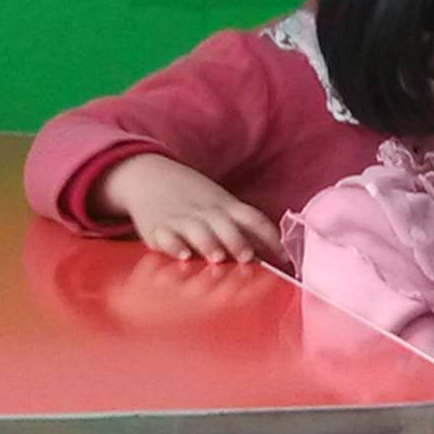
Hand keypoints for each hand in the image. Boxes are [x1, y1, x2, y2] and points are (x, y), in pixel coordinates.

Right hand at [100, 155, 279, 262]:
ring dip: (208, 243)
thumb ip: (245, 231)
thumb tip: (277, 257)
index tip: (283, 257)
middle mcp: (206, 212)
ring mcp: (182, 219)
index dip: (269, 236)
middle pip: (224, 224)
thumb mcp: (221, 206)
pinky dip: (174, 245)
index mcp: (226, 206)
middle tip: (246, 257)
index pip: (252, 218)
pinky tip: (182, 255)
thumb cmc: (194, 199)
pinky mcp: (158, 227)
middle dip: (236, 240)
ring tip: (216, 258)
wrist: (149, 176)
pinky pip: (166, 236)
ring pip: (197, 230)